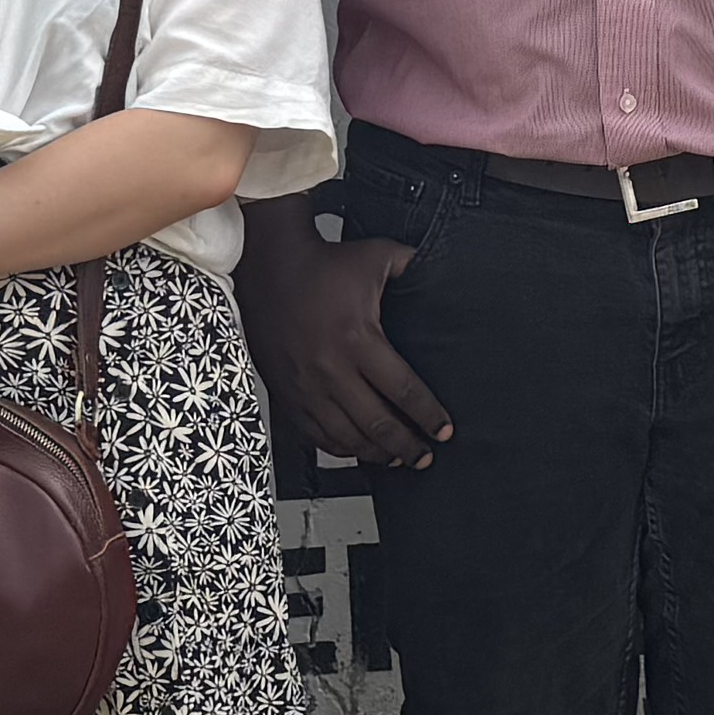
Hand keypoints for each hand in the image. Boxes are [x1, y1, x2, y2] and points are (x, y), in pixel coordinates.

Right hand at [245, 219, 447, 469]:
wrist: (269, 266)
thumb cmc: (321, 264)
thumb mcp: (376, 256)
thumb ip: (413, 266)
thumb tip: (444, 270)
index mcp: (357, 338)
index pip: (402, 390)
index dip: (428, 415)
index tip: (444, 430)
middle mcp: (330, 369)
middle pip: (377, 424)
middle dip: (408, 446)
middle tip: (426, 455)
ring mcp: (305, 386)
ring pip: (345, 438)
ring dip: (376, 454)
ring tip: (398, 458)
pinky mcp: (286, 393)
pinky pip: (315, 435)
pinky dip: (340, 448)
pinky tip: (358, 450)